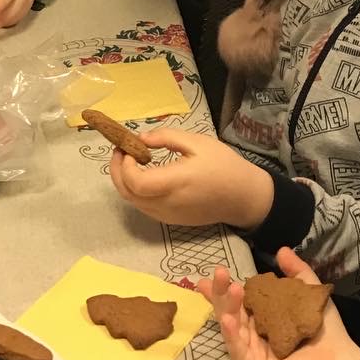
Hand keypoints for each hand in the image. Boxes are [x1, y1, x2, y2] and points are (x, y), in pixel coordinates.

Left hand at [109, 129, 273, 229]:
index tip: (129, 147)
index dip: (124, 165)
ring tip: (130, 161)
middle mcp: (167, 204)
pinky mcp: (170, 221)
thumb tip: (141, 139)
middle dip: (116, 171)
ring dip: (124, 182)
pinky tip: (144, 176)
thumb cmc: (223, 165)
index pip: (136, 182)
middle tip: (120, 151)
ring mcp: (168, 216)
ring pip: (133, 202)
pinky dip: (136, 192)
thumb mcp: (198, 142)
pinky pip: (144, 208)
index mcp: (175, 182)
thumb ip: (166, 138)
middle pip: (128, 194)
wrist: (243, 197)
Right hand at [200, 247, 359, 359]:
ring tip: (232, 288)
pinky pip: (238, 352)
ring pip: (232, 329)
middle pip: (230, 312)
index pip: (239, 301)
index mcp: (262, 321)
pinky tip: (228, 319)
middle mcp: (252, 337)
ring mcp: (250, 355)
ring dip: (228, 307)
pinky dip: (231, 335)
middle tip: (219, 273)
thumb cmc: (326, 332)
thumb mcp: (309, 294)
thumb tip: (281, 249)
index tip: (216, 271)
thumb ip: (297, 272)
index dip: (225, 287)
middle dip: (222, 292)